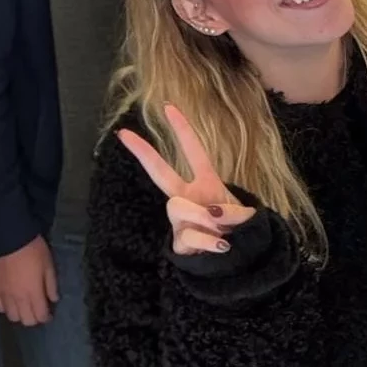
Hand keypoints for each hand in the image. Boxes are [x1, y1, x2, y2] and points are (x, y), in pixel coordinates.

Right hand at [0, 236, 57, 325]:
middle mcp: (18, 298)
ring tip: (25, 307)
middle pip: (26, 320)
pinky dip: (6, 308)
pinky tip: (11, 302)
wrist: (9, 238)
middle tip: (38, 311)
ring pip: (12, 317)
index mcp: (33, 293)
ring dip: (20, 315)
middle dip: (34, 319)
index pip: (40, 315)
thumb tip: (54, 299)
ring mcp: (5, 295)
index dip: (46, 317)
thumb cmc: (33, 250)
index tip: (49, 315)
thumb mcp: (48, 265)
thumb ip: (51, 285)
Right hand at [117, 104, 255, 255]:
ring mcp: (180, 220)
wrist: (239, 260)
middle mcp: (188, 197)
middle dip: (144, 153)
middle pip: (161, 172)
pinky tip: (220, 247)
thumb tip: (211, 214)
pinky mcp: (178, 242)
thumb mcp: (242, 215)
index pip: (194, 151)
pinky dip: (209, 242)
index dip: (182, 130)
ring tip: (222, 232)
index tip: (168, 107)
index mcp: (206, 183)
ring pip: (177, 207)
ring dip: (202, 217)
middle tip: (124, 134)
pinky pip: (189, 236)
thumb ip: (230, 212)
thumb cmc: (239, 230)